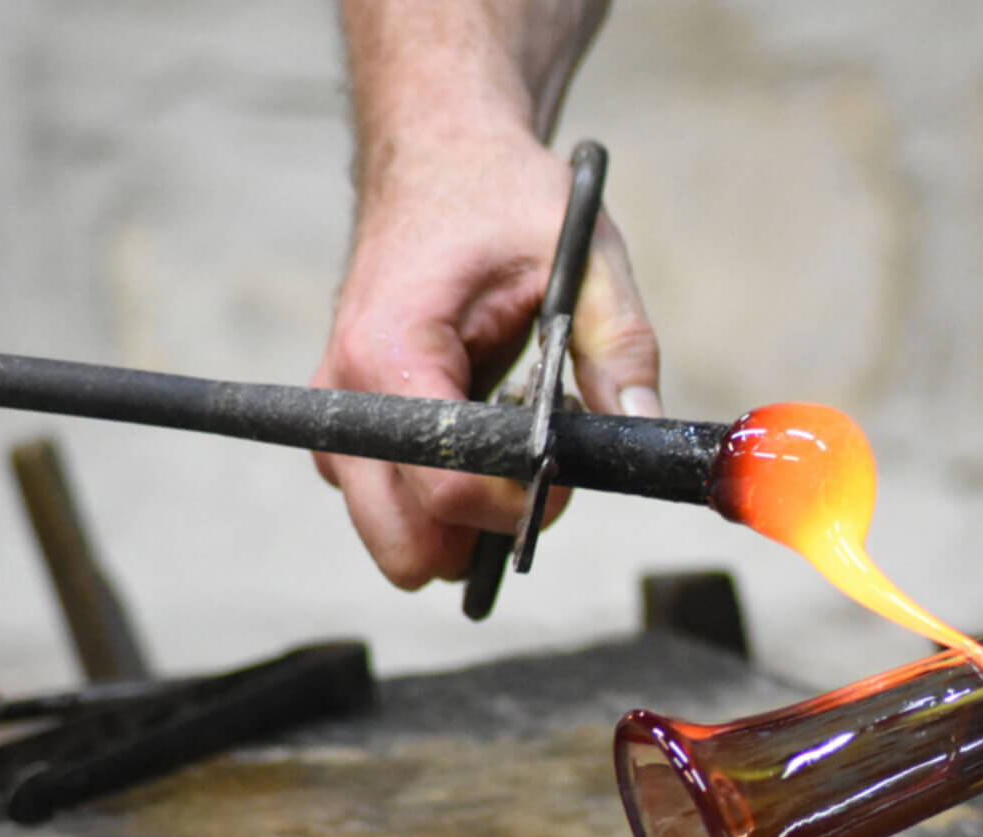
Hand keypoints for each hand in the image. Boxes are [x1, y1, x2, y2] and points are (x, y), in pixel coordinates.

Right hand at [311, 127, 659, 589]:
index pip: (444, 485)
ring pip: (389, 531)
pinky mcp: (352, 418)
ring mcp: (340, 410)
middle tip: (535, 484)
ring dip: (457, 523)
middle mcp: (347, 391)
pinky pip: (385, 497)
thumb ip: (619, 346)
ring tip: (508, 456)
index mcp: (394, 351)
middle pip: (401, 538)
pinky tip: (481, 449)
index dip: (515, 505)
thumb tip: (642, 428)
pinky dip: (436, 500)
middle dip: (479, 536)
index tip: (562, 480)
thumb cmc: (498, 193)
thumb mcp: (581, 253)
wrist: (439, 153)